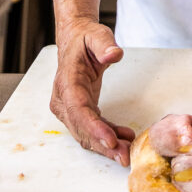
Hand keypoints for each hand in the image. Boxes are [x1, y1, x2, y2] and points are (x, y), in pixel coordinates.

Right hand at [51, 19, 134, 165]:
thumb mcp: (97, 35)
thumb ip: (104, 45)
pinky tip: (125, 138)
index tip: (111, 140)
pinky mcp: (78, 110)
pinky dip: (108, 135)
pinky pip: (92, 128)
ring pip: (85, 134)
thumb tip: (113, 54)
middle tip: (125, 156)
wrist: (75, 40)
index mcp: (67, 82)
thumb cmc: (85, 38)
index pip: (78, 109)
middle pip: (82, 128)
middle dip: (103, 145)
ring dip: (106, 146)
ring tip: (128, 153)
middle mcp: (63, 99)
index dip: (94, 127)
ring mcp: (68, 107)